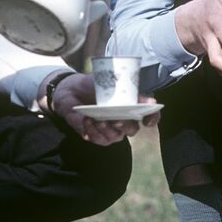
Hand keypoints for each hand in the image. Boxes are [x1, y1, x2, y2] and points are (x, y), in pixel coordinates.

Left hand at [43, 73, 158, 145]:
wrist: (69, 89)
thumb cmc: (91, 84)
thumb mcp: (106, 81)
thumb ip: (124, 90)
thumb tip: (149, 100)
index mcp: (130, 104)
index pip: (149, 113)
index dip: (152, 118)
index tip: (147, 121)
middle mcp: (123, 118)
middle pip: (132, 129)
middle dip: (125, 126)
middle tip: (115, 119)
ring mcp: (111, 129)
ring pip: (116, 137)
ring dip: (105, 130)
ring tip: (94, 119)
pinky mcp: (97, 135)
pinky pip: (100, 140)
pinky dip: (93, 132)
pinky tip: (87, 121)